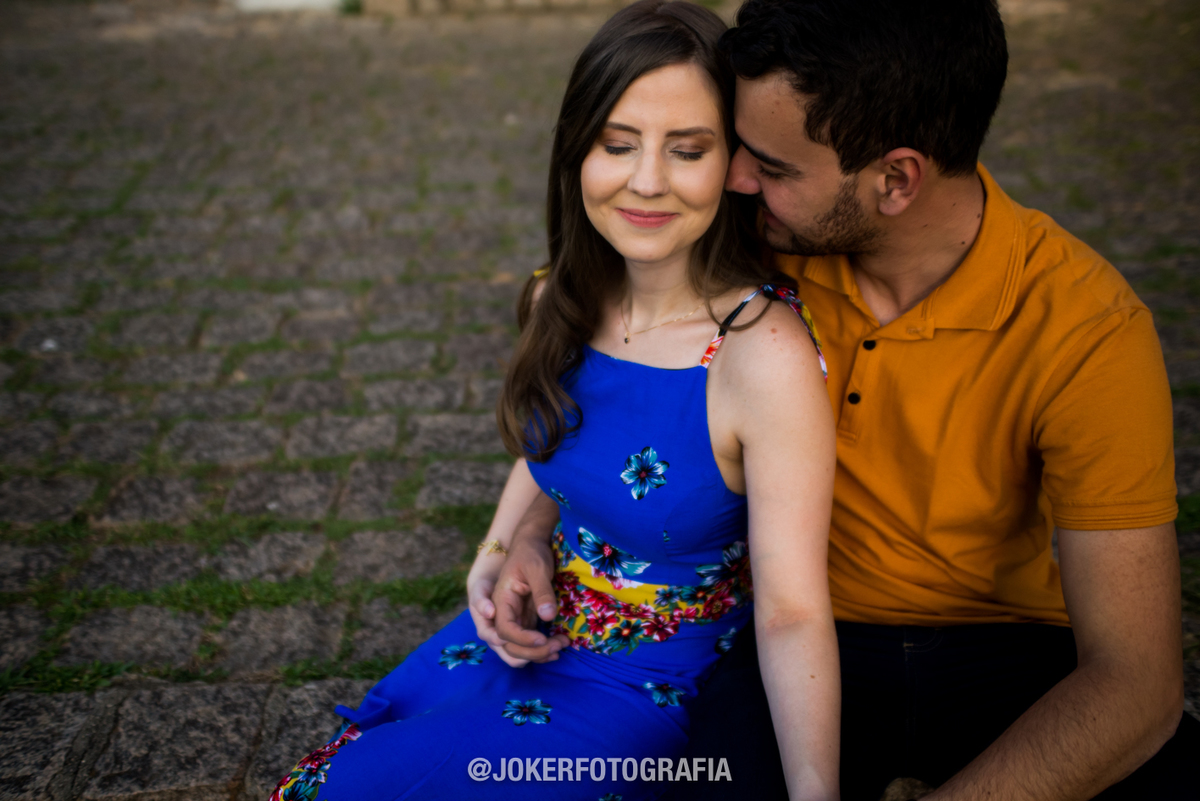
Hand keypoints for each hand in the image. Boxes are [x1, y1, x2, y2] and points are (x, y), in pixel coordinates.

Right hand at [493, 534, 568, 662]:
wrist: (531, 544)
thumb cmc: (531, 553)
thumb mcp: (538, 568)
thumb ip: (542, 591)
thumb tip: (548, 616)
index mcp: (501, 599)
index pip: (504, 628)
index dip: (522, 639)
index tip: (542, 639)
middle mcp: (504, 612)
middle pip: (509, 644)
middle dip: (532, 652)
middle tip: (556, 647)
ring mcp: (515, 617)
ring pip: (519, 647)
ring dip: (538, 653)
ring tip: (561, 647)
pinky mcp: (526, 619)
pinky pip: (530, 641)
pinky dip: (542, 647)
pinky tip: (559, 646)